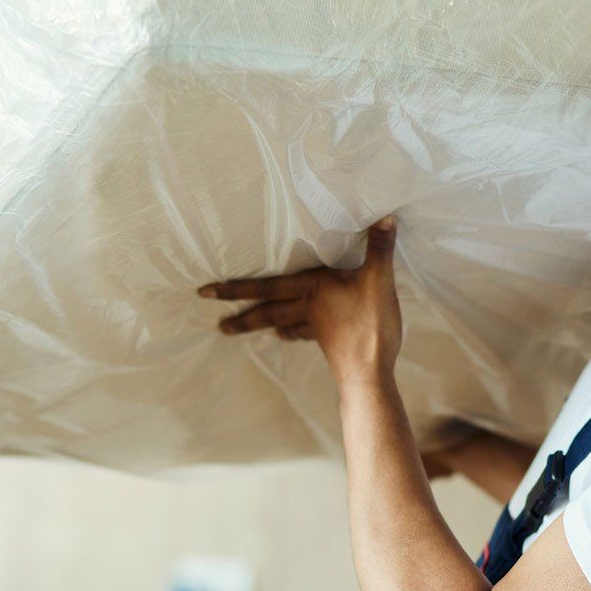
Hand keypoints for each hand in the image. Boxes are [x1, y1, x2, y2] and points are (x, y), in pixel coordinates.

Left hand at [202, 219, 403, 383]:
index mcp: (311, 290)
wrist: (371, 374)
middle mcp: (307, 308)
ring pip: (281, 323)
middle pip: (266, 311)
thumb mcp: (378, 280)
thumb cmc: (369, 326)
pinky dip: (291, 331)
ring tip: (244, 327)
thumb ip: (379, 248)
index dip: (234, 288)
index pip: (264, 287)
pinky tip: (287, 334)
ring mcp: (317, 327)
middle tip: (217, 325)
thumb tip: (386, 216)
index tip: (205, 292)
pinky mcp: (329, 342)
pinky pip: (302, 332)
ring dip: (262, 324)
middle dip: (240, 317)